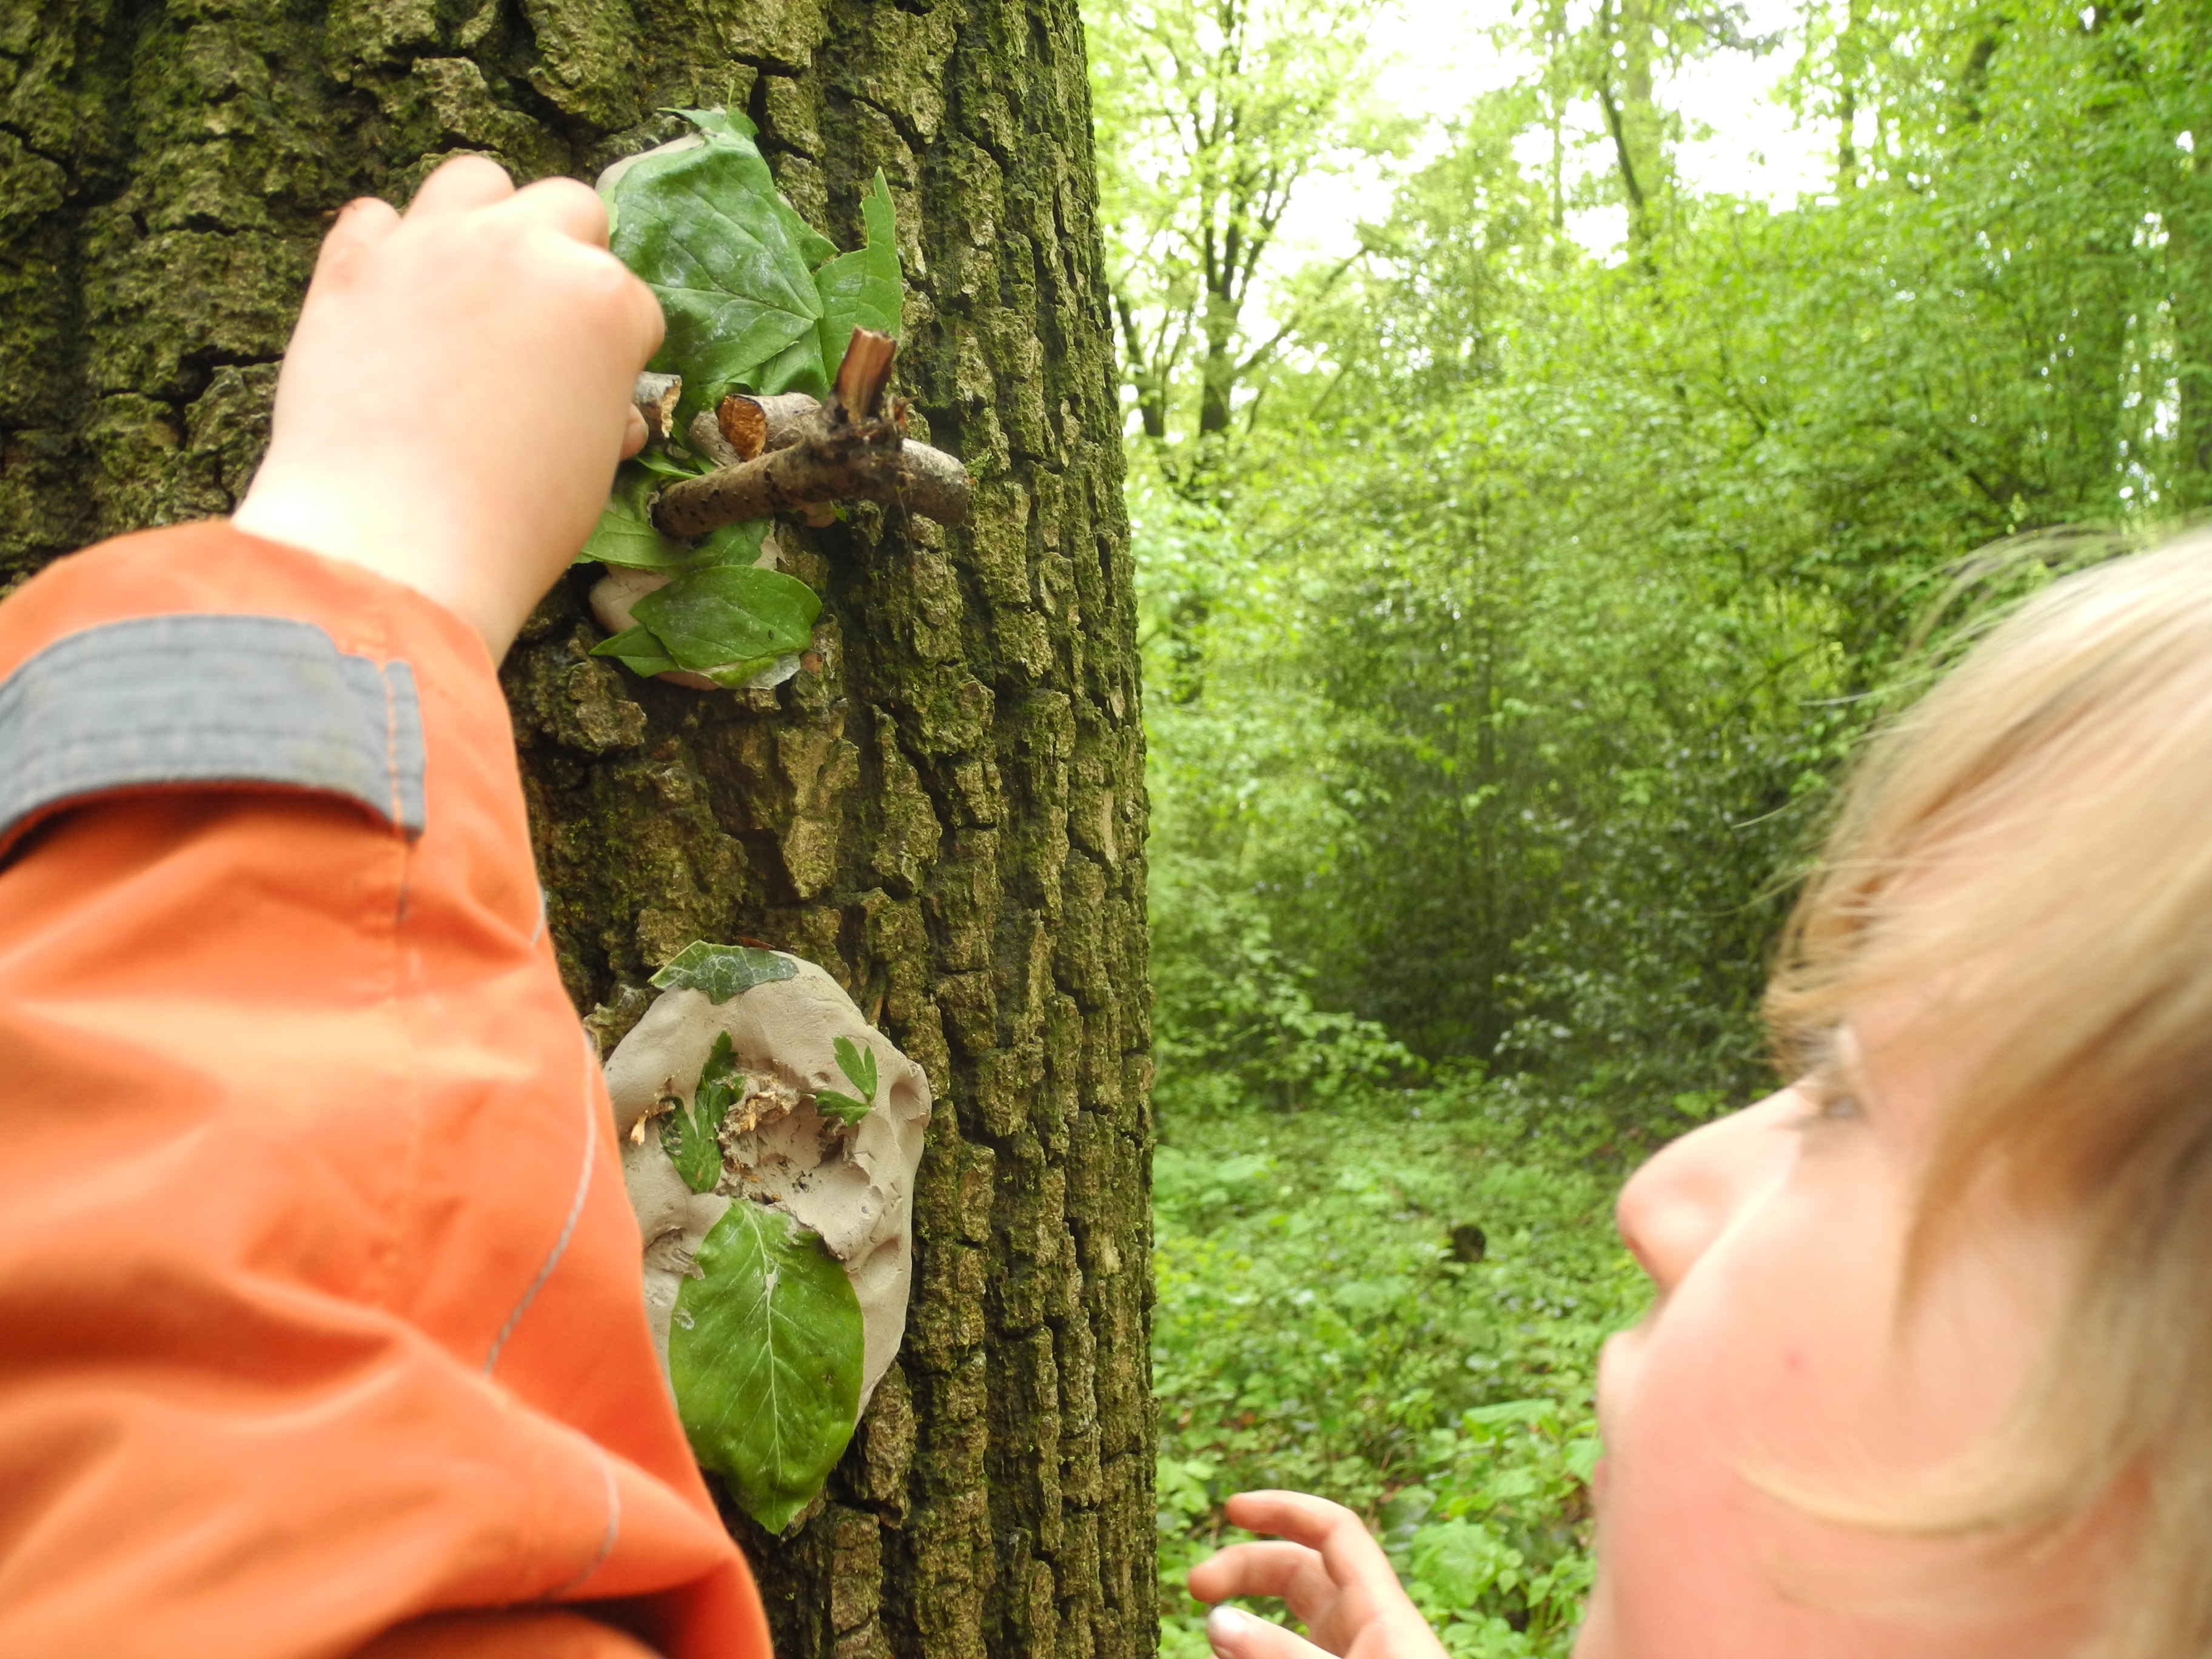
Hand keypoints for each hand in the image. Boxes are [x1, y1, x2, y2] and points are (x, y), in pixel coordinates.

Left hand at [232, 155, 663, 659]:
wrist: (395, 546)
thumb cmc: (512, 523)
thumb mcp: (590, 465)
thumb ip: (600, 408)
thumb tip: (597, 404)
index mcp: (604, 299)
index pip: (630, 300)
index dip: (617, 351)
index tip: (595, 388)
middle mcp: (524, 248)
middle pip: (567, 207)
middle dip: (567, 258)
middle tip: (545, 326)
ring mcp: (433, 245)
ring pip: (475, 180)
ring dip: (485, 220)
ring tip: (472, 284)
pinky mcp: (353, 262)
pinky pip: (375, 217)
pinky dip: (387, 249)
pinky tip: (393, 301)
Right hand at [1188, 1492, 1449, 1658]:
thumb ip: (1281, 1656)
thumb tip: (1217, 1621)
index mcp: (1381, 1612)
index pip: (1333, 1532)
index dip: (1285, 1509)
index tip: (1230, 1509)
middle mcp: (1366, 1633)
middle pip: (1299, 1574)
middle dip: (1245, 1569)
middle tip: (1193, 1589)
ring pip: (1287, 1628)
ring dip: (1244, 1628)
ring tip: (1210, 1644)